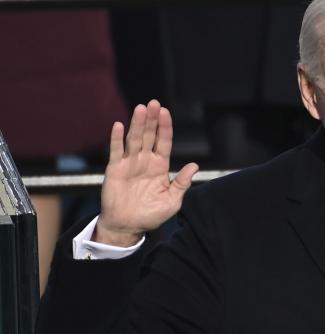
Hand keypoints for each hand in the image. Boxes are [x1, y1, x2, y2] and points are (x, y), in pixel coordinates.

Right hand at [95, 100, 198, 246]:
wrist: (128, 226)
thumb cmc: (151, 214)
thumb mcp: (172, 201)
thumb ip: (182, 183)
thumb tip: (194, 166)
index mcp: (160, 166)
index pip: (164, 142)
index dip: (165, 127)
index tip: (166, 112)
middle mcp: (145, 161)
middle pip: (149, 135)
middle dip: (152, 119)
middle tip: (154, 103)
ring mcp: (130, 163)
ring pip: (134, 139)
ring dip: (137, 124)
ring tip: (141, 108)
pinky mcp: (115, 169)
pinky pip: (116, 151)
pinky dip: (116, 139)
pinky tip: (119, 126)